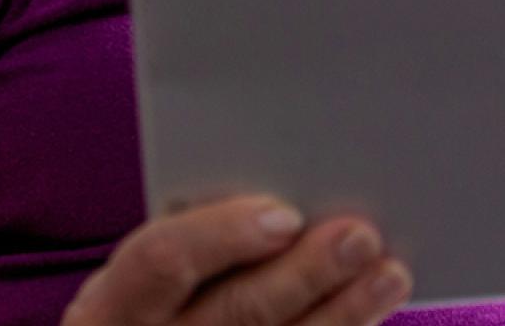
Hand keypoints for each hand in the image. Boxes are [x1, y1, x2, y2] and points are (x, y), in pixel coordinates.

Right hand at [63, 196, 411, 325]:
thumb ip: (200, 230)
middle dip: (307, 273)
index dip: (222, 234)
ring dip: (344, 314)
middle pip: (238, 312)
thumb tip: (289, 190)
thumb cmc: (154, 301)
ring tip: (389, 274)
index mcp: (115, 303)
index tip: (283, 214)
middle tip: (361, 234)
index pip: (161, 259)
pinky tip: (370, 314)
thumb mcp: (149, 268)